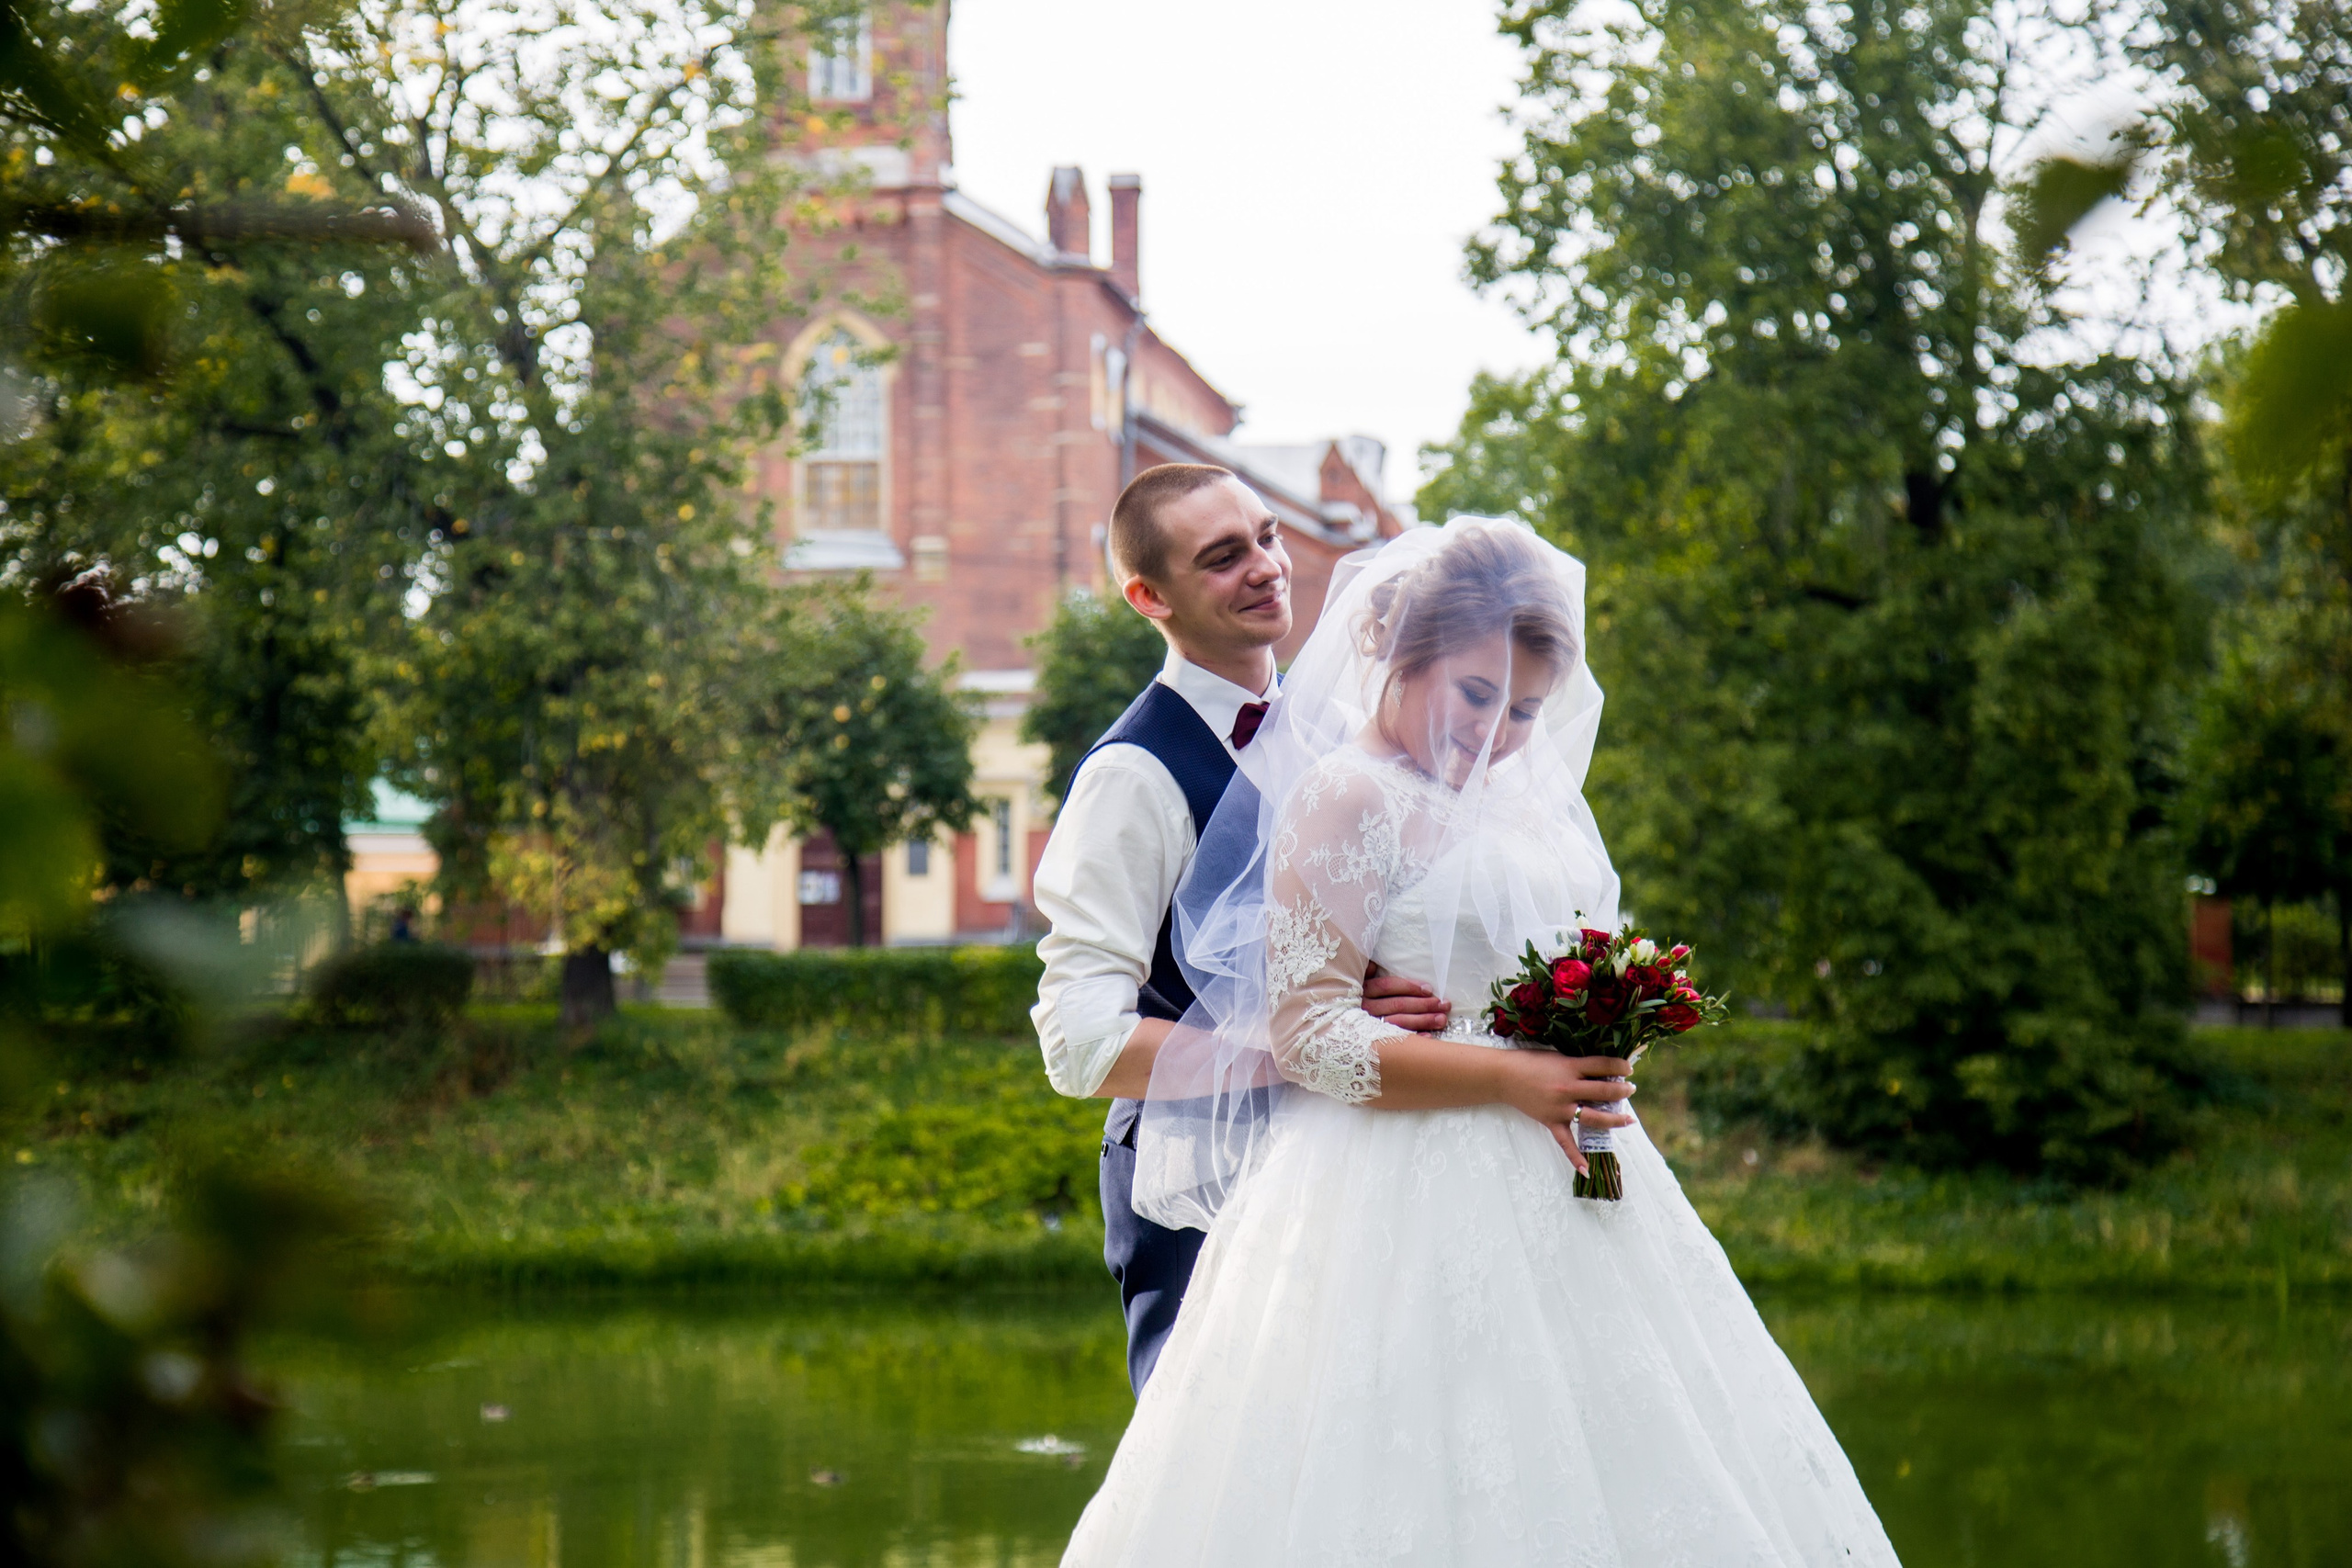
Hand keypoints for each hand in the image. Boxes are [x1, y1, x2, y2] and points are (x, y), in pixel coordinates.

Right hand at [1362, 964, 1448, 1033]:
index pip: (1388, 986)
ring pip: (1399, 1023)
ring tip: (1441, 1020)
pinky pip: (1396, 1040)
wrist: (1340, 1027)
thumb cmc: (1355, 999)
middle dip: (1423, 1004)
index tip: (1429, 989)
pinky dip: (1412, 1038)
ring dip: (1422, 1021)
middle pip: (1397, 1005)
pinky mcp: (1374, 1041)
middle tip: (1444, 1005)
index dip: (1409, 987)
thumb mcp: (1356, 983)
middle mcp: (1365, 1008)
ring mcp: (1369, 1026)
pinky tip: (1428, 1037)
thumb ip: (1364, 972)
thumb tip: (1371, 965)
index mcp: (1363, 991)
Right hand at [1496, 1051, 1635, 1175]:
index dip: (1620, 1066)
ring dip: (1614, 1119)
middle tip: (1630, 1089)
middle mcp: (1567, 1088)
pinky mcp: (1551, 1122)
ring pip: (1594, 1118)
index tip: (1628, 1069)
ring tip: (1628, 1119)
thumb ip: (1578, 1064)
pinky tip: (1587, 1170)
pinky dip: (1575, 1158)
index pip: (1602, 1065)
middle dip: (1621, 1090)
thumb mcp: (1557, 1056)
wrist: (1503, 1076)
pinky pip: (1565, 1143)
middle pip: (1603, 1091)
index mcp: (1569, 1067)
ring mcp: (1560, 1108)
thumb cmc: (1529, 1061)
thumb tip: (1602, 1071)